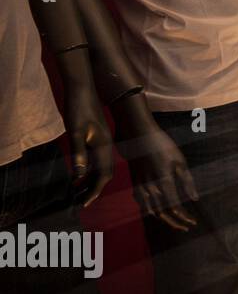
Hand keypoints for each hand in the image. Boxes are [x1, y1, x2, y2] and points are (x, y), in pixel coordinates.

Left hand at [64, 86, 114, 206]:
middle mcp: (107, 146)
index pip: (103, 175)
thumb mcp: (75, 132)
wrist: (82, 89)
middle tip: (80, 202)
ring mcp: (104, 142)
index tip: (85, 203)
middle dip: (94, 189)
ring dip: (92, 181)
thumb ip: (78, 154)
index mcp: (104, 147)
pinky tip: (80, 174)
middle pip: (105, 174)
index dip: (94, 190)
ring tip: (78, 192)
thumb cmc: (78, 109)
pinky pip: (98, 160)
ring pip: (101, 168)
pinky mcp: (98, 139)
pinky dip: (90, 171)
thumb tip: (79, 176)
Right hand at [116, 117, 198, 231]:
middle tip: (186, 227)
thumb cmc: (163, 145)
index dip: (184, 217)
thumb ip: (187, 181)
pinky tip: (155, 211)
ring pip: (150, 210)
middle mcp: (150, 188)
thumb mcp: (180, 161)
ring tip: (174, 223)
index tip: (193, 222)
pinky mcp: (135, 182)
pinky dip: (149, 210)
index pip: (175, 207)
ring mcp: (140, 186)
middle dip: (175, 223)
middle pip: (162, 213)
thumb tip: (195, 198)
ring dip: (163, 219)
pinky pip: (141, 203)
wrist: (139, 134)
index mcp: (164, 182)